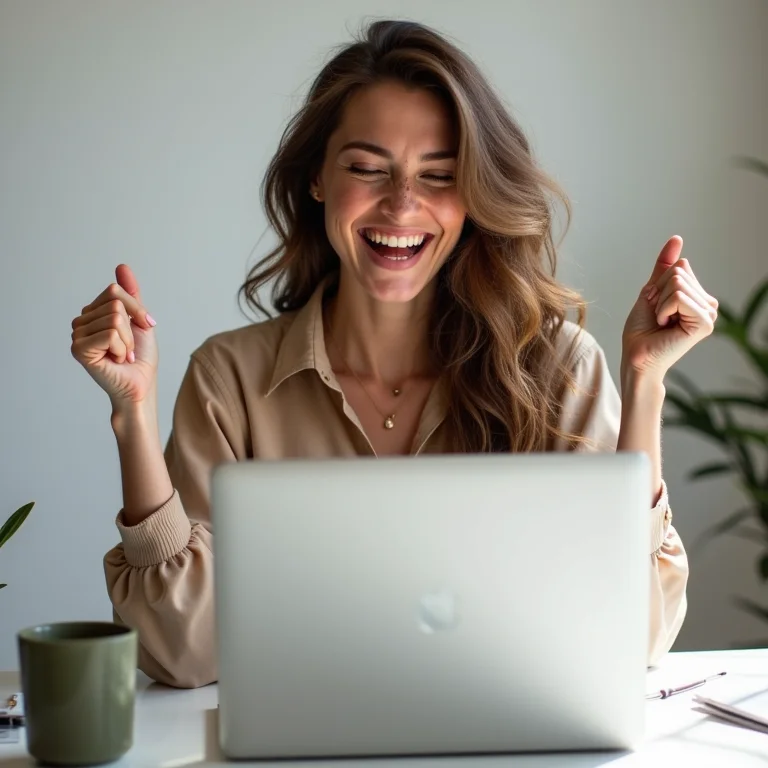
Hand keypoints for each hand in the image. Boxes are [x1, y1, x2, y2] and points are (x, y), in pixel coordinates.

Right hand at [71, 265, 158, 405]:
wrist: (140, 386)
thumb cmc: (140, 358)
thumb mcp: (139, 320)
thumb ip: (130, 295)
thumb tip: (121, 267)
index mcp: (93, 313)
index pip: (115, 291)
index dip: (136, 310)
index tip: (144, 327)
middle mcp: (81, 322)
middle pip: (115, 304)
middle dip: (132, 328)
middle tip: (128, 348)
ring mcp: (77, 335)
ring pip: (115, 319)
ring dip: (128, 342)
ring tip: (122, 356)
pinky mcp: (79, 349)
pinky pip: (111, 333)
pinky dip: (122, 349)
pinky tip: (116, 361)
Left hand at [621, 236, 717, 381]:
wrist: (636, 356)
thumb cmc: (641, 330)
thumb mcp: (651, 291)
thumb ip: (664, 267)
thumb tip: (677, 239)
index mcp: (698, 297)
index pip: (680, 267)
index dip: (658, 285)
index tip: (656, 306)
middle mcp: (708, 304)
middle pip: (679, 273)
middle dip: (658, 293)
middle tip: (657, 316)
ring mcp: (708, 314)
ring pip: (678, 283)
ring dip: (659, 303)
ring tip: (661, 322)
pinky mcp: (704, 323)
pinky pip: (679, 297)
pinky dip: (663, 309)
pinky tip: (665, 325)